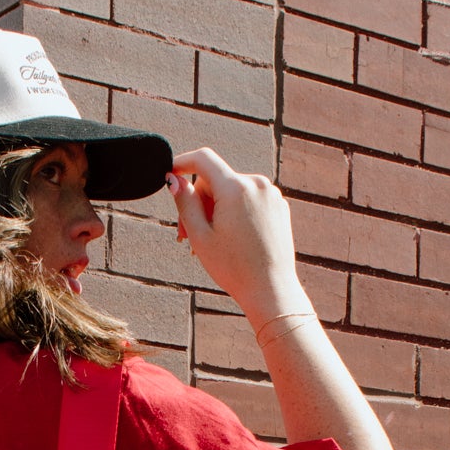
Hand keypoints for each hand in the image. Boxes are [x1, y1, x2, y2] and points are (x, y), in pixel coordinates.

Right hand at [167, 149, 300, 313]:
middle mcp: (256, 184)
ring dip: (217, 209)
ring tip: (211, 241)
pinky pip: (249, 200)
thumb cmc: (233, 267)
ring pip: (232, 191)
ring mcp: (271, 194)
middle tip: (186, 235)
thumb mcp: (199, 235)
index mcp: (235, 188)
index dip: (182, 162)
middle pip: (216, 180)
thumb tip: (175, 178)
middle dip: (199, 202)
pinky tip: (232, 238)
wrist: (270, 290)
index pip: (203, 159)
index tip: (170, 172)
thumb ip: (185, 202)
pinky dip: (236, 212)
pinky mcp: (279, 206)